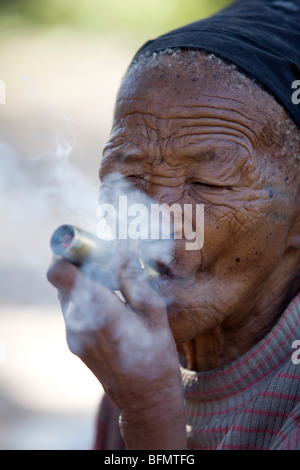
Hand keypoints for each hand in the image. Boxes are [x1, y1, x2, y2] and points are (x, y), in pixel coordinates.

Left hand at [47, 249, 186, 448]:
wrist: (146, 400)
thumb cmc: (156, 355)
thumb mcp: (153, 312)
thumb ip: (133, 278)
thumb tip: (124, 248)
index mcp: (98, 310)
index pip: (59, 272)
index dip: (67, 253)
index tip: (89, 248)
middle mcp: (78, 322)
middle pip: (64, 281)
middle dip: (82, 266)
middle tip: (109, 262)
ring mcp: (73, 335)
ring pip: (68, 296)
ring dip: (86, 284)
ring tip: (115, 287)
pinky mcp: (75, 344)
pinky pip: (74, 312)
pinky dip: (88, 301)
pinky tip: (113, 308)